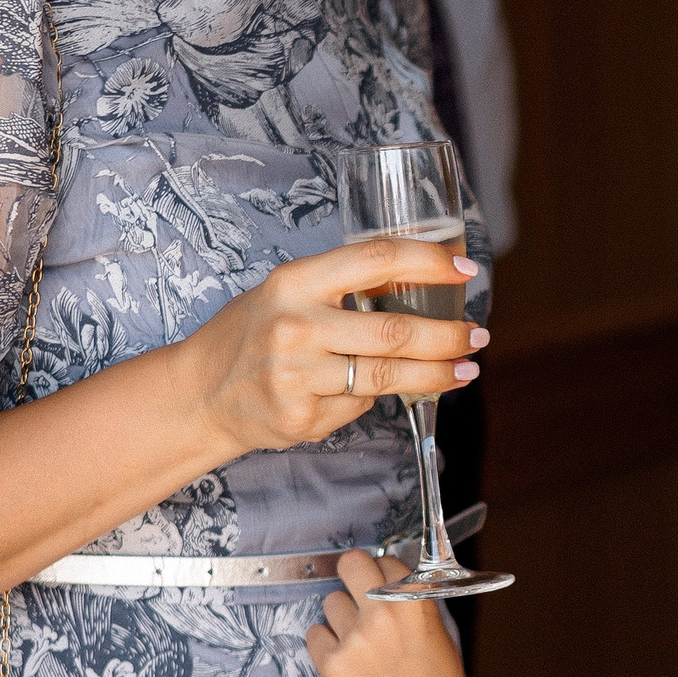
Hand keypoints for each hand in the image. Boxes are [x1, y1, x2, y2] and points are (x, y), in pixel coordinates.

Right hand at [179, 238, 487, 456]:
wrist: (200, 393)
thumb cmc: (253, 336)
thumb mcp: (289, 293)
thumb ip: (344, 288)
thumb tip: (420, 284)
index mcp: (295, 281)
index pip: (375, 260)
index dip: (427, 262)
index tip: (464, 270)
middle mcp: (296, 324)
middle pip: (395, 329)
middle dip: (448, 334)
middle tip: (477, 336)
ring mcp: (297, 375)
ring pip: (388, 376)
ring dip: (437, 374)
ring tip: (464, 370)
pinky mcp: (301, 416)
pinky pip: (359, 405)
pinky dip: (373, 399)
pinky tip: (378, 394)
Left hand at [307, 550, 493, 676]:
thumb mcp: (437, 630)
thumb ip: (411, 600)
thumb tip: (386, 578)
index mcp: (414, 601)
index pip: (386, 561)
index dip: (384, 573)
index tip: (383, 583)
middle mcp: (382, 613)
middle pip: (351, 563)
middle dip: (353, 572)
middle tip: (356, 587)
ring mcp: (355, 638)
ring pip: (331, 601)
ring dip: (342, 616)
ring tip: (361, 641)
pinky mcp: (333, 663)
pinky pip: (315, 634)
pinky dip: (327, 644)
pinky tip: (347, 658)